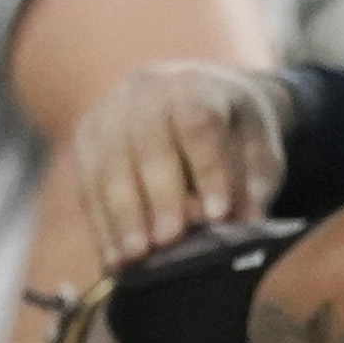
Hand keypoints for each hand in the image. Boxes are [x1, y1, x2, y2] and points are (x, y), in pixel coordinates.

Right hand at [71, 63, 288, 274]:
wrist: (193, 96)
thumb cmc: (230, 132)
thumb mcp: (257, 150)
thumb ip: (253, 184)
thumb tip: (242, 223)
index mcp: (196, 85)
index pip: (199, 124)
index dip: (208, 170)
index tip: (218, 214)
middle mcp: (146, 91)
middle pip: (148, 145)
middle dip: (158, 197)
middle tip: (169, 240)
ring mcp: (109, 112)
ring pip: (109, 166)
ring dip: (121, 217)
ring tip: (135, 256)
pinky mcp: (86, 138)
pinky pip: (88, 184)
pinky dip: (102, 224)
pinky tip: (114, 257)